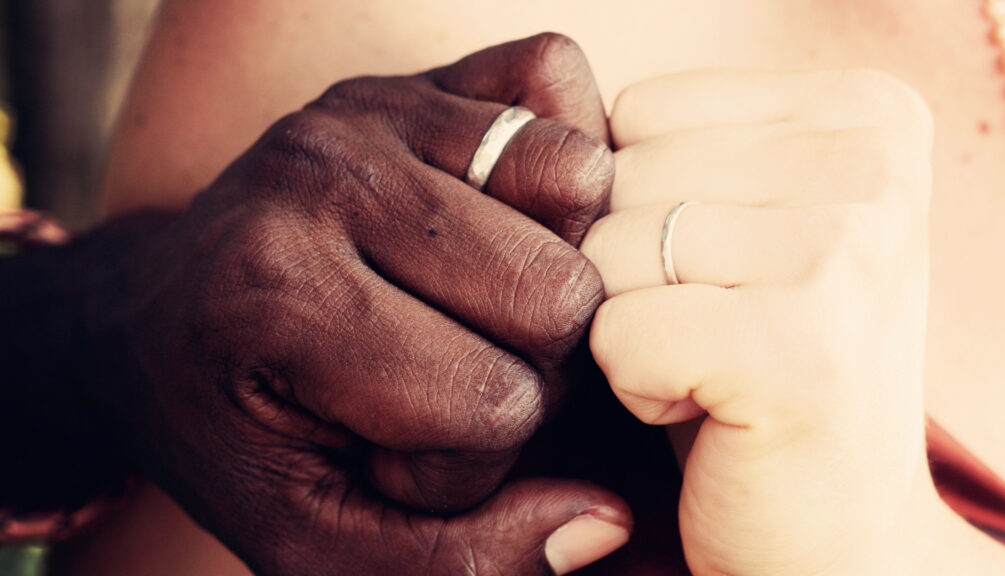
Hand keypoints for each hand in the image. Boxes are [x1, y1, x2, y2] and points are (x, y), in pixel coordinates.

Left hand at [97, 34, 629, 574]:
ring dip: (550, 263)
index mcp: (280, 301)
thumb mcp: (313, 544)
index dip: (467, 463)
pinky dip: (555, 160)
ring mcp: (367, 109)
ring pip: (578, 183)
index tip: (395, 453)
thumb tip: (605, 521)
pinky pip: (553, 78)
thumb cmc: (239, 433)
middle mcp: (321, 177)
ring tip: (471, 304)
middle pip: (557, 293)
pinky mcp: (406, 75)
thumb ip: (456, 565)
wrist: (152, 324)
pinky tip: (500, 220)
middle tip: (443, 378)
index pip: (495, 405)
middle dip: (524, 367)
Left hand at [581, 69, 934, 574]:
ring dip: (630, 326)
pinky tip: (711, 409)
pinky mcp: (804, 348)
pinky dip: (635, 385)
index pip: (640, 111)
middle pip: (617, 177)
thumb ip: (672, 152)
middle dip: (630, 271)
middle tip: (716, 331)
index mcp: (866, 113)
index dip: (641, 205)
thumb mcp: (736, 225)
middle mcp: (875, 163)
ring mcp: (850, 251)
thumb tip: (559, 143)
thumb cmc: (759, 365)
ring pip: (606, 252)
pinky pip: (616, 331)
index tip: (720, 271)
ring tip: (716, 365)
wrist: (835, 527)